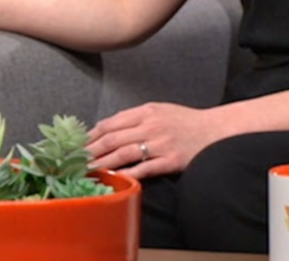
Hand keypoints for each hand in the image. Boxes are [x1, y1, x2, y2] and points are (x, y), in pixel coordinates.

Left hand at [87, 102, 224, 179]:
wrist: (213, 130)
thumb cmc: (185, 121)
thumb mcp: (161, 110)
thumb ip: (136, 117)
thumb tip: (108, 127)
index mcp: (148, 111)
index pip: (112, 122)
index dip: (92, 135)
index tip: (79, 145)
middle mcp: (152, 125)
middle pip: (113, 138)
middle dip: (91, 151)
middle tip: (76, 162)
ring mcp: (161, 143)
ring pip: (124, 154)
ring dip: (103, 164)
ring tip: (88, 172)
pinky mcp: (170, 159)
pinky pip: (145, 168)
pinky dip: (129, 174)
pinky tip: (116, 179)